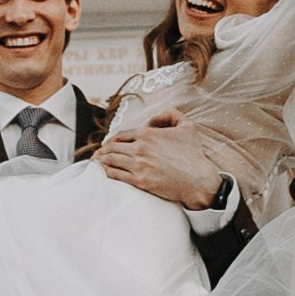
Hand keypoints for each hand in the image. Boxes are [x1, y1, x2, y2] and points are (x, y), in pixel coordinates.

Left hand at [95, 107, 232, 210]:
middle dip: (103, 151)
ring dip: (101, 160)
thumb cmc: (194, 155)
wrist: (198, 180)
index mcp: (148, 134)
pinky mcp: (140, 181)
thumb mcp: (187, 127)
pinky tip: (103, 172)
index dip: (112, 140)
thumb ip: (171, 115)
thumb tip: (156, 116)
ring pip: (112, 160)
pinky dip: (107, 172)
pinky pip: (117, 175)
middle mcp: (141, 148)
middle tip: (98, 154)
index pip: (122, 135)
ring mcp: (139, 165)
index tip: (108, 144)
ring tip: (96, 162)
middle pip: (113, 147)